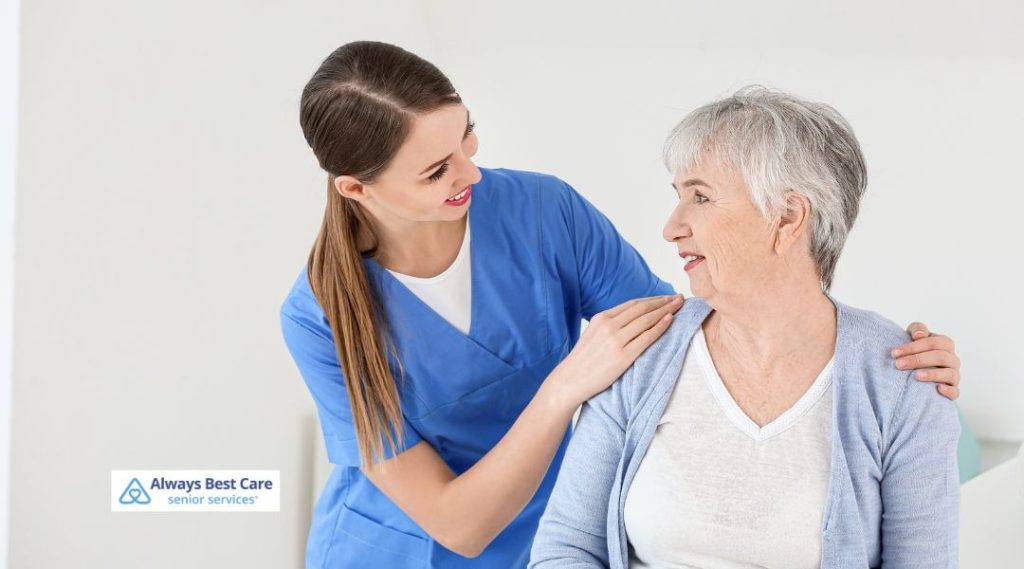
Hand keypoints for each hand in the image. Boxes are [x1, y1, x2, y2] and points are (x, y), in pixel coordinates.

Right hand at [547, 295, 683, 408]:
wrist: (570, 380)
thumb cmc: (583, 360)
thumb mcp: (593, 334)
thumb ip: (610, 325)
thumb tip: (631, 320)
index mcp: (601, 317)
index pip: (633, 304)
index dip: (652, 299)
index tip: (665, 297)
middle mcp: (609, 325)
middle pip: (642, 308)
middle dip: (663, 301)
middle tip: (679, 298)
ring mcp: (616, 340)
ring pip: (646, 320)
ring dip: (666, 310)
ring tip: (679, 306)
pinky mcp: (623, 356)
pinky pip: (646, 337)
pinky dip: (660, 327)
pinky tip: (670, 320)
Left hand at [892, 322, 960, 400]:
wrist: (918, 369)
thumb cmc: (917, 350)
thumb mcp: (915, 335)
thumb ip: (918, 329)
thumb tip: (919, 335)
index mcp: (945, 344)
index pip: (934, 342)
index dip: (914, 346)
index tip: (894, 353)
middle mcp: (953, 360)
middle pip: (941, 357)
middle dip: (918, 360)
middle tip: (899, 364)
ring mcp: (954, 375)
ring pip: (950, 374)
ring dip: (933, 375)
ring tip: (916, 376)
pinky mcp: (953, 391)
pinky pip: (955, 392)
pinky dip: (948, 391)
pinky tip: (937, 389)